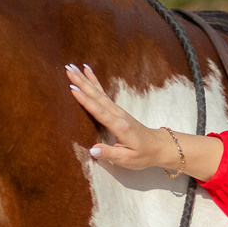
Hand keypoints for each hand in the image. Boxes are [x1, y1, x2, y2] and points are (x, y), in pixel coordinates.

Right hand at [64, 64, 219, 177]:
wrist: (159, 146)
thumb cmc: (143, 154)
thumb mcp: (127, 159)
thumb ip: (109, 153)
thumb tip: (92, 150)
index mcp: (119, 126)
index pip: (99, 111)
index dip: (85, 100)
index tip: (72, 88)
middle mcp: (118, 115)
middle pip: (97, 96)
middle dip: (82, 82)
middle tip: (68, 69)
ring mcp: (118, 111)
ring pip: (99, 93)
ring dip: (85, 80)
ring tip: (73, 67)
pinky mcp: (117, 110)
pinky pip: (103, 94)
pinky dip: (95, 83)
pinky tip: (88, 73)